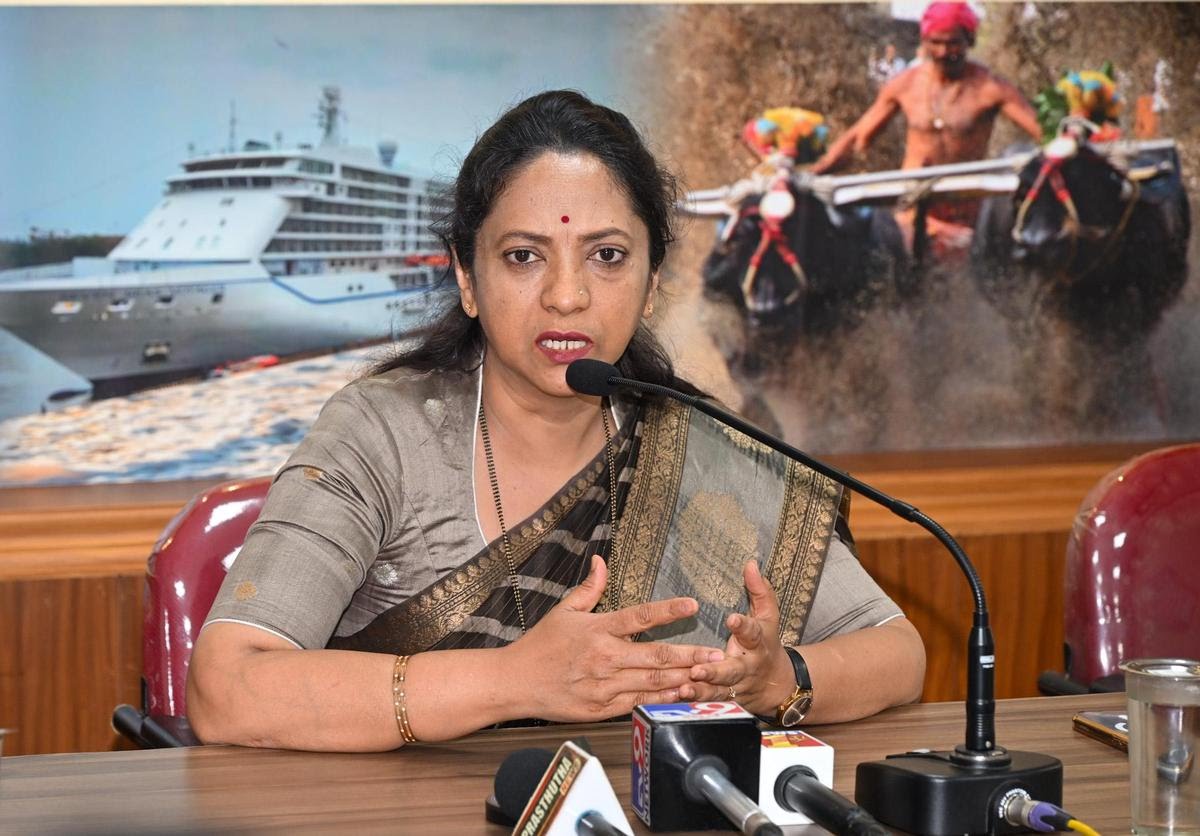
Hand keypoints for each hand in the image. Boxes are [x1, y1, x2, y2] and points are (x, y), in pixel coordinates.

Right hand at [507, 555, 723, 722]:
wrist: (514, 682)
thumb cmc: (540, 645)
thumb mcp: (563, 611)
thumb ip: (589, 588)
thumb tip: (601, 561)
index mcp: (597, 630)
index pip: (639, 617)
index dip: (668, 610)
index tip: (692, 605)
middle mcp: (604, 657)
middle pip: (655, 656)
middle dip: (690, 655)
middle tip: (717, 653)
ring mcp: (604, 685)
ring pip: (652, 682)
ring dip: (682, 678)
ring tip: (707, 674)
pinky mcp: (601, 708)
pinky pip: (638, 703)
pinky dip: (661, 698)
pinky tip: (680, 694)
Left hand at [680, 560, 796, 714]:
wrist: (776, 684)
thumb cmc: (765, 642)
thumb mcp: (768, 615)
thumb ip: (760, 590)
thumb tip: (751, 563)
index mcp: (758, 643)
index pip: (752, 632)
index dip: (743, 626)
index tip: (731, 619)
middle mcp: (747, 667)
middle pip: (732, 671)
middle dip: (716, 671)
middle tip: (698, 669)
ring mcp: (735, 687)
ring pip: (718, 691)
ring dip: (700, 691)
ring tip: (684, 687)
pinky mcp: (724, 700)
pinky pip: (708, 704)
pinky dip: (693, 702)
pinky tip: (676, 698)